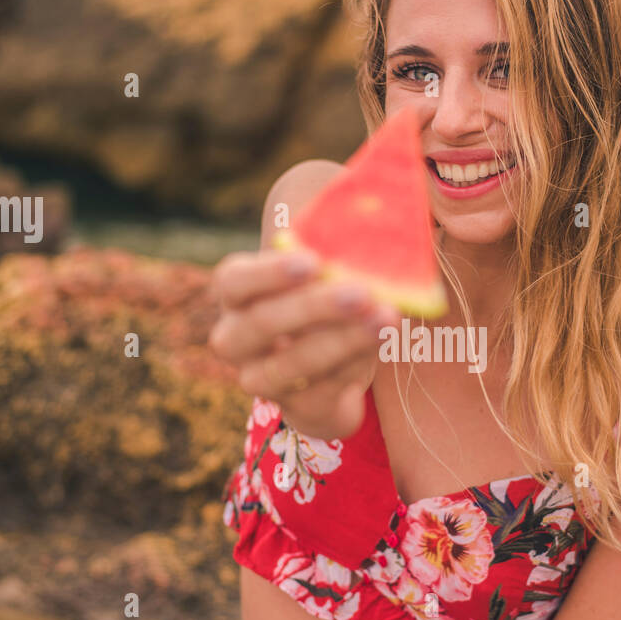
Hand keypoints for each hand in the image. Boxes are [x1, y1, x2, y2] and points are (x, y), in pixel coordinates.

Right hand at [207, 245, 398, 439]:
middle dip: (314, 307)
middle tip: (361, 292)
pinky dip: (358, 361)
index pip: (233, 281)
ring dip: (344, 339)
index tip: (313, 261)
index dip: (269, 273)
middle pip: (262, 324)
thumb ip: (335, 246)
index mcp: (236, 295)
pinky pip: (325, 387)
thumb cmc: (324, 306)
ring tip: (387, 318)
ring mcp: (260, 379)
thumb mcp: (324, 273)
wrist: (332, 373)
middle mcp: (235, 339)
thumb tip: (372, 211)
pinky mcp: (295, 409)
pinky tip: (385, 338)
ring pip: (294, 363)